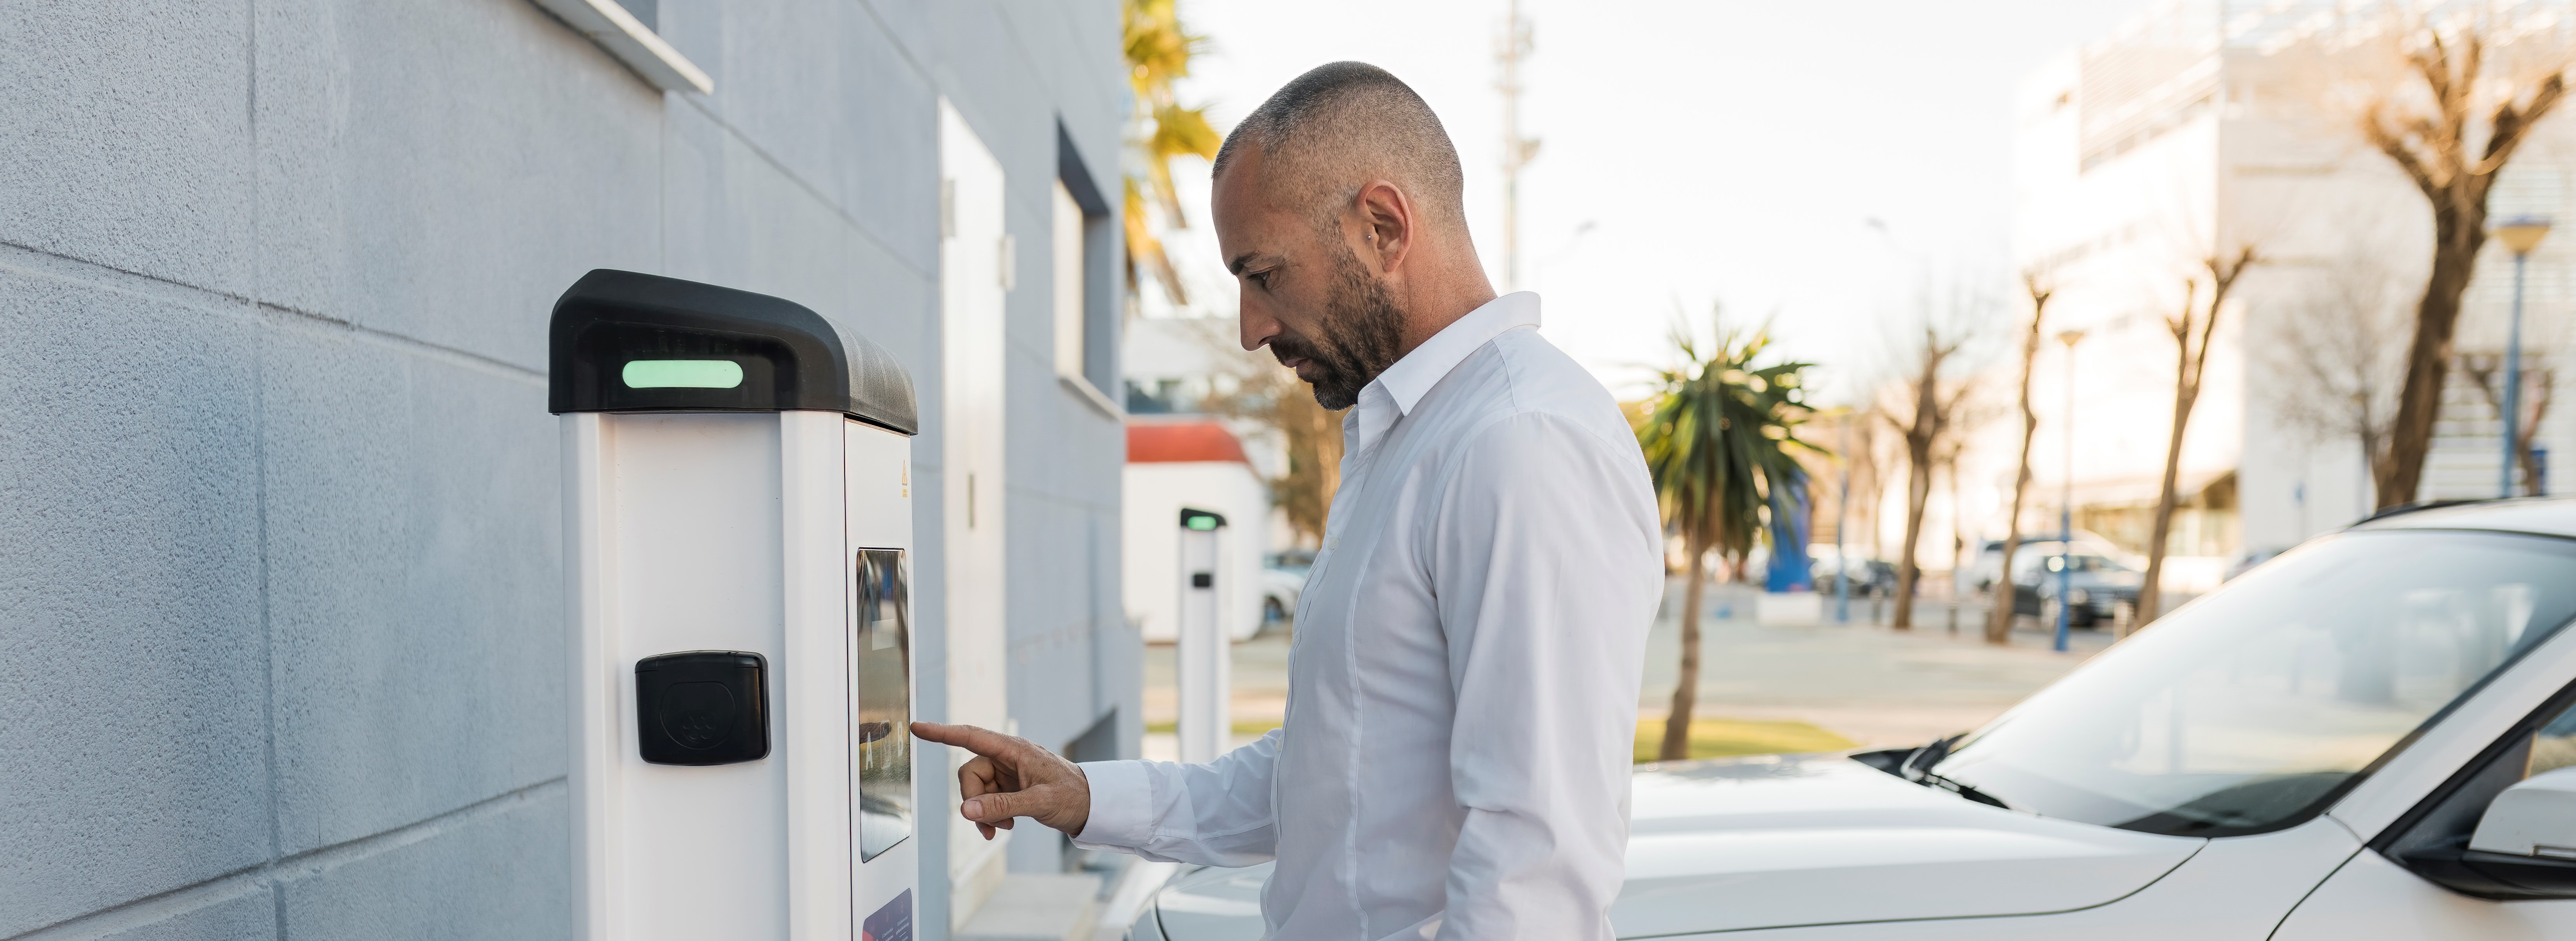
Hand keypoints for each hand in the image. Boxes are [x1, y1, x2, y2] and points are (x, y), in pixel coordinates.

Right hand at [910, 721, 1091, 839]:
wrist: (1089, 806)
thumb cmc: (1071, 795)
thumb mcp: (1039, 802)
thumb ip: (1002, 805)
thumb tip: (966, 810)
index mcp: (1013, 749)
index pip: (970, 736)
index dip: (942, 732)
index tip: (917, 727)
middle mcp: (1005, 757)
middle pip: (969, 774)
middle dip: (974, 800)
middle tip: (993, 824)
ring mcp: (1005, 773)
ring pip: (974, 790)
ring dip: (984, 812)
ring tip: (1005, 827)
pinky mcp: (1007, 787)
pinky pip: (984, 800)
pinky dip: (990, 816)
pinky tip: (1007, 825)